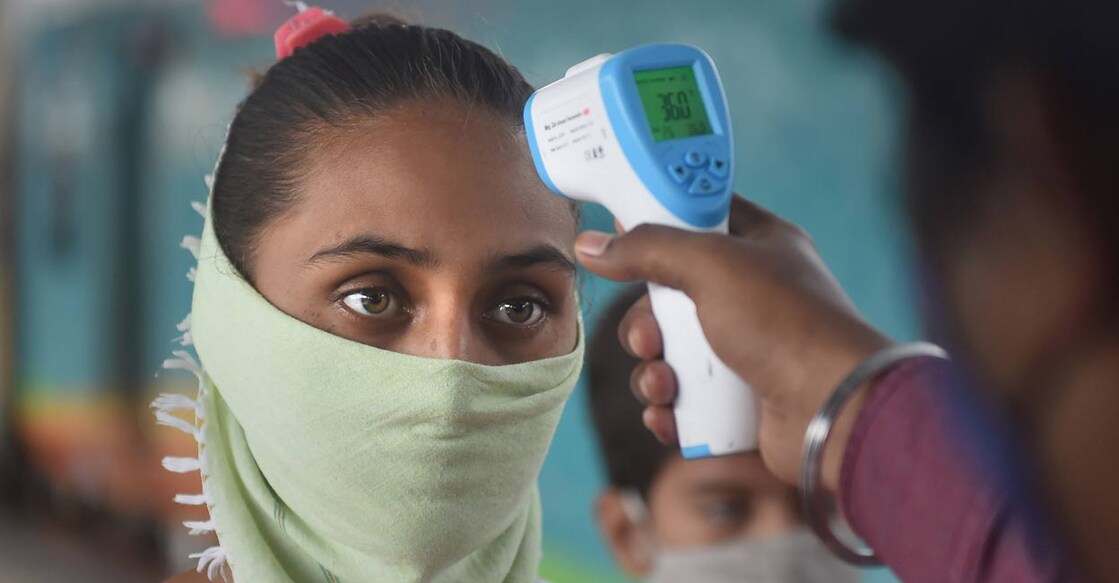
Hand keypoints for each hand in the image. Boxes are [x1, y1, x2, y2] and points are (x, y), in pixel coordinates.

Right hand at [575, 196, 889, 491]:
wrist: (833, 410)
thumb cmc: (786, 324)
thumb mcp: (710, 266)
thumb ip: (647, 248)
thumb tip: (590, 244)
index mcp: (760, 246)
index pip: (700, 216)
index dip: (660, 219)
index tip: (623, 230)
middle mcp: (752, 295)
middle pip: (671, 295)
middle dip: (647, 323)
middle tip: (650, 338)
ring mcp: (747, 349)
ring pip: (672, 352)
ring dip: (653, 371)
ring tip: (665, 386)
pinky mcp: (741, 400)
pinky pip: (684, 399)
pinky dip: (668, 408)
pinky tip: (668, 415)